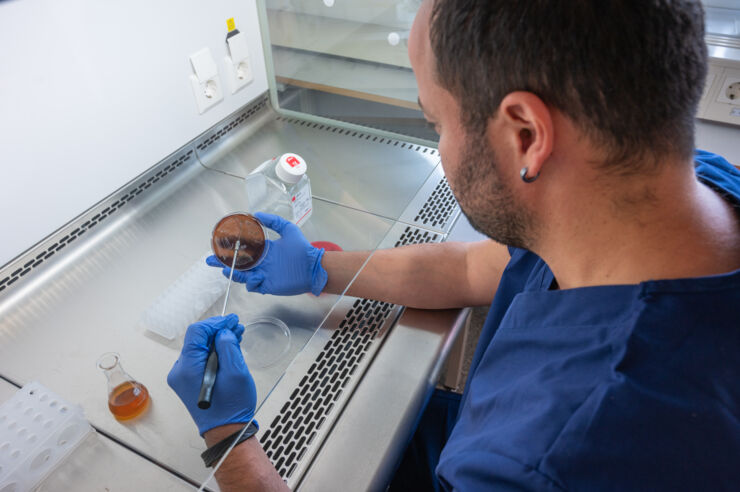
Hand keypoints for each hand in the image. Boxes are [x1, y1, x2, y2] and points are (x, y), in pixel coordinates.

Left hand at [167, 315, 256, 435]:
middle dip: (217, 330)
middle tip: (237, 327)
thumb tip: (222, 333)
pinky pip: (199, 358)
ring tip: (236, 335)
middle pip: (196, 339)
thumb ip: (228, 347)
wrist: (226, 431)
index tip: (232, 320)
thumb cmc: (231, 407)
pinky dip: (213, 351)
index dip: (216, 323)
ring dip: (216, 340)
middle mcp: (180, 371)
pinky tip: (227, 349)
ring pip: (199, 348)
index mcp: (188, 368)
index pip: (197, 332)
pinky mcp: (188, 381)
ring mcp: (182, 376)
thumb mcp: (236, 372)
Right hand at [206, 212, 327, 295]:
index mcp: (264, 250)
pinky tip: (252, 277)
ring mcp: (263, 274)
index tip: (220, 243)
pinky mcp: (267, 285)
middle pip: (237, 263)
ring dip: (233, 273)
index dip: (231, 247)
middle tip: (211, 260)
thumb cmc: (303, 249)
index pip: (243, 249)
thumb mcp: (288, 229)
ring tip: (225, 269)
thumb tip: (257, 214)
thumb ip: (273, 221)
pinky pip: (253, 286)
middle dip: (222, 262)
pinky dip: (250, 282)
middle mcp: (261, 263)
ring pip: (242, 275)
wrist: (313, 266)